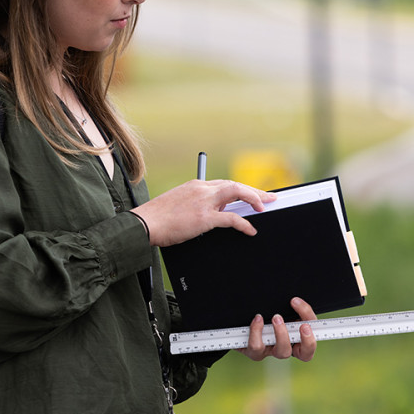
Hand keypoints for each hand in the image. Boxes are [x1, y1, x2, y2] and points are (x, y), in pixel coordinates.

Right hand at [132, 179, 275, 246]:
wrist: (144, 224)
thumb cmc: (156, 219)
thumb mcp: (177, 204)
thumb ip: (194, 204)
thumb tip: (209, 215)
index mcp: (195, 186)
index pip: (224, 184)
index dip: (242, 190)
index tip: (252, 194)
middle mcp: (201, 189)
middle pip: (235, 185)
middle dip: (254, 191)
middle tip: (270, 197)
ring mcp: (203, 202)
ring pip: (237, 193)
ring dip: (254, 198)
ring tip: (266, 207)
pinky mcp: (204, 217)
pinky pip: (231, 218)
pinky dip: (244, 223)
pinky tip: (251, 230)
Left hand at [238, 297, 316, 361]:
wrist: (241, 323)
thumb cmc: (266, 315)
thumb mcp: (283, 311)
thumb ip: (293, 309)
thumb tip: (296, 301)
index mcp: (297, 341)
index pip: (310, 346)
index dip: (312, 340)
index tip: (307, 325)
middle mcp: (286, 349)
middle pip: (302, 354)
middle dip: (304, 339)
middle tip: (301, 325)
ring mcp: (270, 352)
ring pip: (281, 352)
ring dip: (281, 334)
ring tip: (276, 317)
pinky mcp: (254, 352)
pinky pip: (256, 347)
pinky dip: (257, 331)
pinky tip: (257, 319)